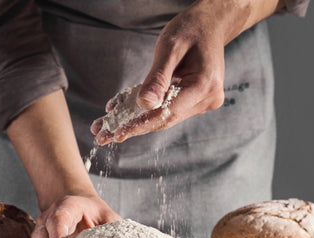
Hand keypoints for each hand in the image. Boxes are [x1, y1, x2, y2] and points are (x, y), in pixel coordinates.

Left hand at [91, 0, 283, 144]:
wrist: (210, 25)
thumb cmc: (190, 29)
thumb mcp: (170, 48)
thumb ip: (157, 77)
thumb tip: (144, 104)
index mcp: (204, 85)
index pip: (167, 113)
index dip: (140, 124)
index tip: (117, 133)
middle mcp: (207, 99)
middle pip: (165, 120)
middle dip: (133, 127)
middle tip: (104, 136)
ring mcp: (203, 103)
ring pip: (164, 118)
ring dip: (136, 122)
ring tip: (107, 128)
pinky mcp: (196, 102)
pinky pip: (168, 110)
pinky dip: (146, 112)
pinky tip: (124, 114)